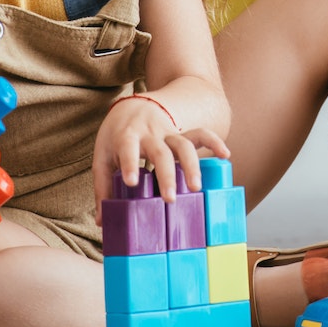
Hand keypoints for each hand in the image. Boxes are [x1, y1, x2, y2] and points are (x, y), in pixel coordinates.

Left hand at [92, 97, 231, 210]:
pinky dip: (214, 142)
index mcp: (126, 136)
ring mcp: (168, 132)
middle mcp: (149, 133)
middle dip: (167, 175)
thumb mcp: (102, 157)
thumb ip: (103, 186)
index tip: (132, 182)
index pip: (128, 148)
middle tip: (170, 199)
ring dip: (191, 166)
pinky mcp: (182, 133)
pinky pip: (200, 134)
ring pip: (184, 144)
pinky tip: (225, 155)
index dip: (130, 163)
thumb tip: (102, 221)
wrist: (132, 105)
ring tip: (196, 188)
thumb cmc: (115, 136)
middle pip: (161, 151)